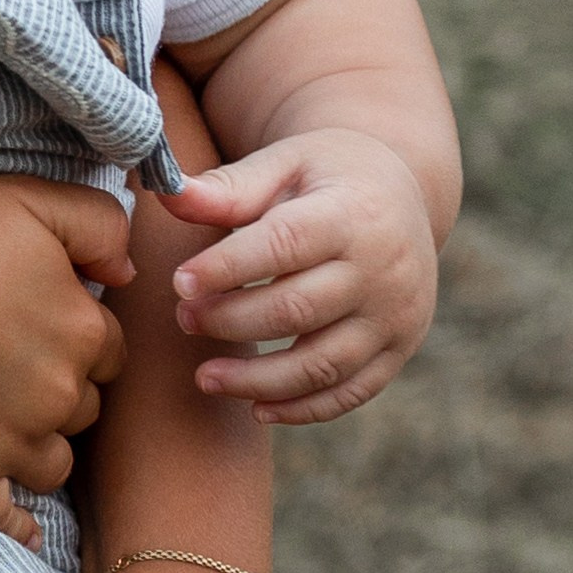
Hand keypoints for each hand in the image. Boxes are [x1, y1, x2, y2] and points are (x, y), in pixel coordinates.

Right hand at [0, 177, 133, 545]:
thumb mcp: (32, 199)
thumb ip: (101, 226)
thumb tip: (128, 272)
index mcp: (83, 330)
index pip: (107, 351)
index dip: (73, 337)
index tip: (33, 325)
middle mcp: (60, 394)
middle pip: (83, 407)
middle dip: (55, 389)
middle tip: (1, 363)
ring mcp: (13, 442)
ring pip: (53, 461)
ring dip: (34, 444)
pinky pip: (9, 519)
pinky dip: (18, 526)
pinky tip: (21, 528)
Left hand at [162, 126, 437, 422]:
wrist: (404, 196)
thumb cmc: (328, 176)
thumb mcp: (286, 164)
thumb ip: (230, 187)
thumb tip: (169, 194)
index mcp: (353, 214)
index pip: (285, 245)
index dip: (228, 267)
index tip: (180, 282)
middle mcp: (383, 270)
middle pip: (299, 309)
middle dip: (231, 320)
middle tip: (184, 319)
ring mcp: (396, 316)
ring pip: (322, 364)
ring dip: (257, 380)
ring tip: (204, 377)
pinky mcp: (398, 349)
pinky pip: (351, 392)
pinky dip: (302, 409)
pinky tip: (256, 407)